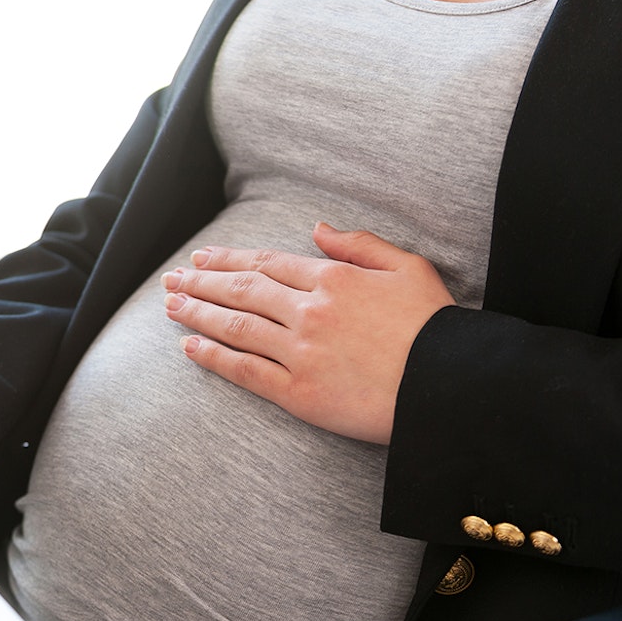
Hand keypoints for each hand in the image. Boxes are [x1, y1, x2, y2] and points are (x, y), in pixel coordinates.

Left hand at [161, 222, 455, 443]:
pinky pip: (245, 371)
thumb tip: (318, 228)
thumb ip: (360, 244)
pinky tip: (189, 347)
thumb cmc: (436, 327)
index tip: (203, 258)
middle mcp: (309, 311)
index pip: (267, 263)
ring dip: (197, 313)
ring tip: (170, 305)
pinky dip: (213, 356)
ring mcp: (300, 352)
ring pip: (235, 326)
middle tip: (172, 279)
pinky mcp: (298, 392)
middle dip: (201, 282)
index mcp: (333, 278)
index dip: (229, 259)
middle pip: (241, 291)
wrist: (451, 386)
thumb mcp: (409, 268)